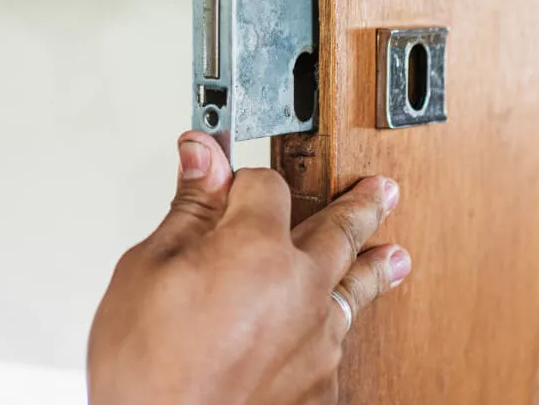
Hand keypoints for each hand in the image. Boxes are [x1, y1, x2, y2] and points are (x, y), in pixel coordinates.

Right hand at [88, 132, 408, 404]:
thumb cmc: (144, 368)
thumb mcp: (147, 269)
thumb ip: (189, 209)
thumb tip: (202, 155)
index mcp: (255, 248)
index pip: (266, 184)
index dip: (241, 177)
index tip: (228, 175)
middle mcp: (299, 289)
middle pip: (338, 230)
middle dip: (358, 205)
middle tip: (379, 191)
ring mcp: (316, 341)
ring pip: (353, 289)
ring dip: (373, 267)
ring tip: (394, 256)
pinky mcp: (319, 387)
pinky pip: (338, 343)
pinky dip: (337, 328)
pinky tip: (338, 328)